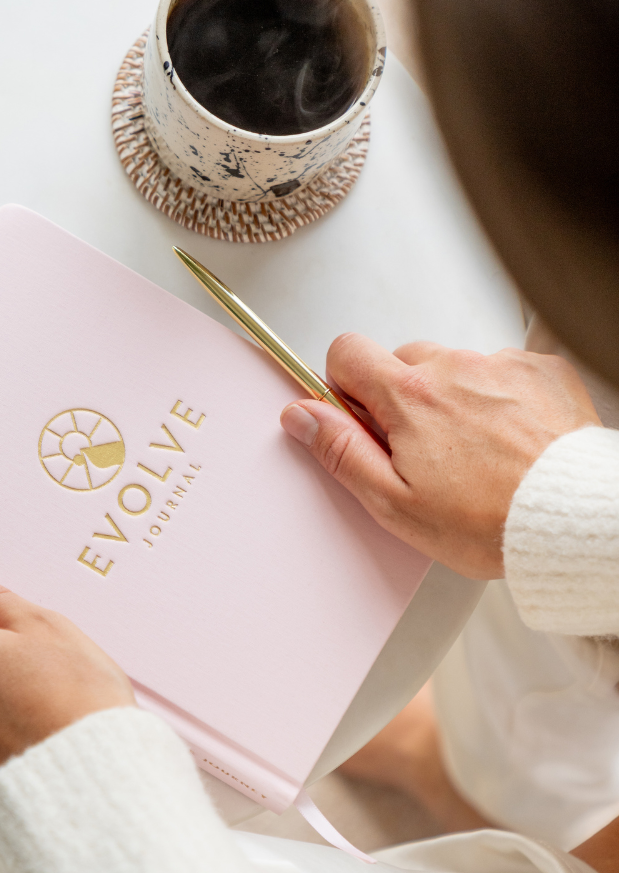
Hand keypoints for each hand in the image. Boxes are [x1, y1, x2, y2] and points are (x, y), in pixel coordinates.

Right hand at [279, 336, 600, 577]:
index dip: (344, 385)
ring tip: (476, 454)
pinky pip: (502, 372)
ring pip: (454, 368)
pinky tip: (509, 442)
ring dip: (453, 399)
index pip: (347, 351)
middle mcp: (454, 368)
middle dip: (402, 399)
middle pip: (403, 362)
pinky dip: (499, 400)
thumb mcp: (393, 503)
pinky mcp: (541, 370)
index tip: (359, 417)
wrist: (570, 520)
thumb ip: (341, 451)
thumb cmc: (489, 521)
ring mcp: (501, 365)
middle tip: (422, 451)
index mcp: (409, 396)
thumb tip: (302, 416)